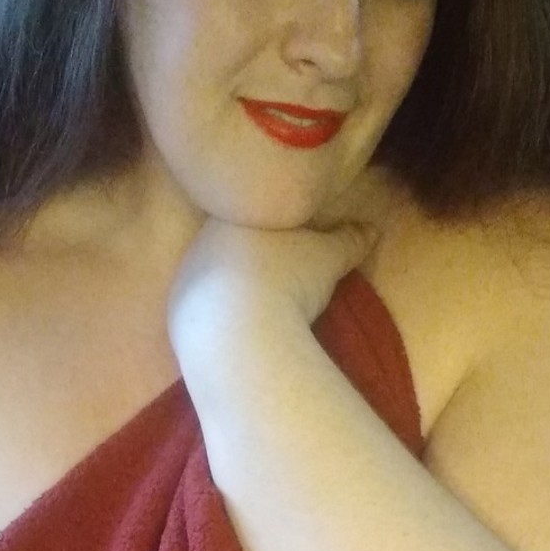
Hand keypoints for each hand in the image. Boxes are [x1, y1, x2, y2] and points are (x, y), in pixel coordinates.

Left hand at [168, 216, 378, 352]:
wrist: (240, 336)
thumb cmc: (286, 280)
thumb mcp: (329, 257)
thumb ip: (348, 240)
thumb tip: (372, 231)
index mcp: (232, 216)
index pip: (252, 214)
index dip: (274, 228)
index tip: (293, 245)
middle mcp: (199, 245)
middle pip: (228, 248)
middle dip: (253, 261)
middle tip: (282, 280)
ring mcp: (183, 285)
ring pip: (212, 283)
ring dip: (235, 294)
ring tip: (264, 312)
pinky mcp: (177, 324)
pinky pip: (204, 317)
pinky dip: (223, 322)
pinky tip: (243, 335)